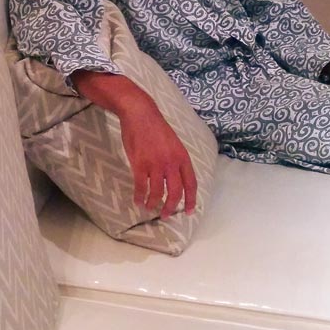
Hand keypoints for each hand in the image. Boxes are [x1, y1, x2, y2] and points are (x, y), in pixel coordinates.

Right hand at [118, 98, 197, 218]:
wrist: (140, 114)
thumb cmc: (156, 128)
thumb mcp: (174, 143)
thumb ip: (176, 160)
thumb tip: (176, 178)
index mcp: (183, 157)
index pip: (191, 183)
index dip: (191, 200)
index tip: (189, 212)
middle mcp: (172, 163)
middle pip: (175, 192)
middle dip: (171, 207)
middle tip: (166, 215)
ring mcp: (156, 164)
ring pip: (157, 193)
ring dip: (154, 204)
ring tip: (150, 208)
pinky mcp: (140, 164)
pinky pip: (141, 187)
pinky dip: (140, 197)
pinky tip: (138, 201)